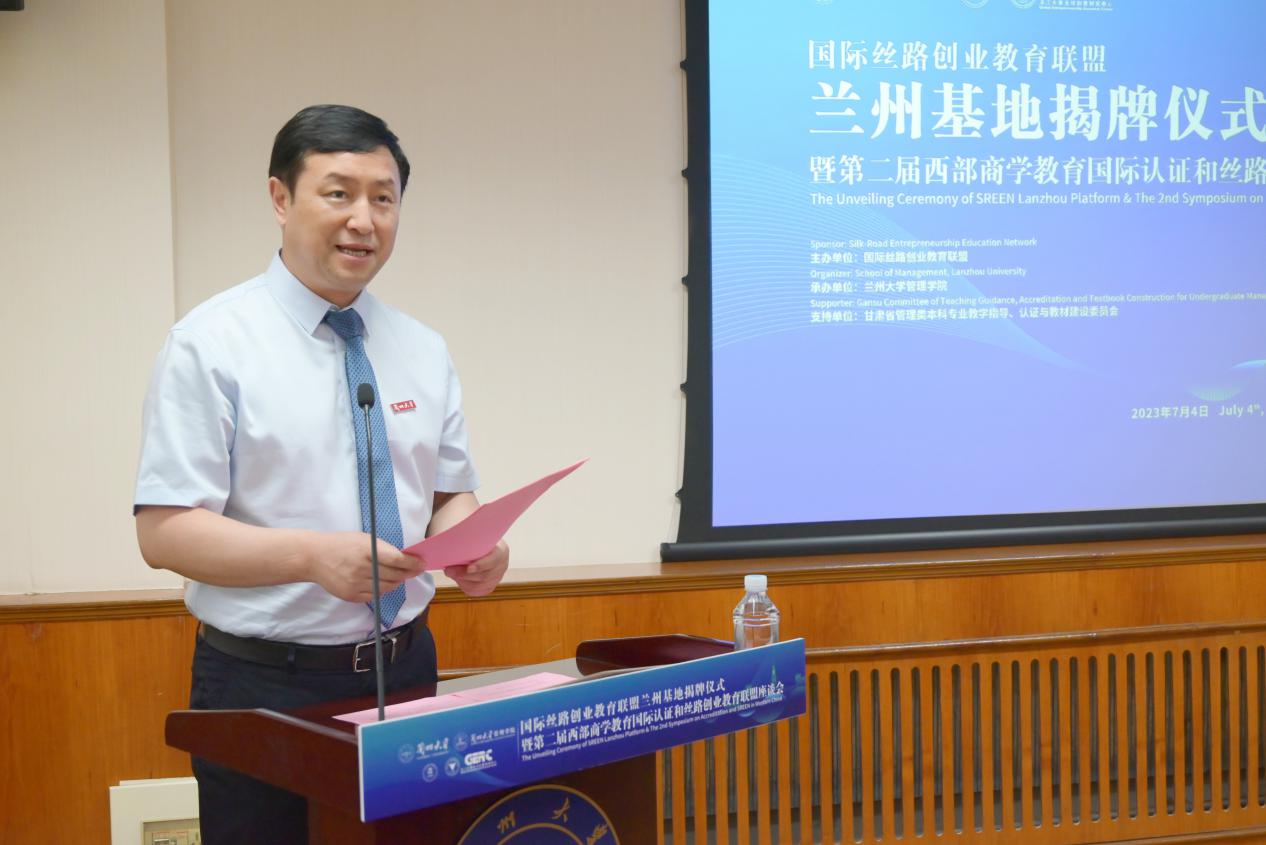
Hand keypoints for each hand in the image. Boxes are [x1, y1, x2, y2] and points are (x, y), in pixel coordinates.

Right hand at [307, 532, 424, 601]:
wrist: (314, 558)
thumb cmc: (341, 544)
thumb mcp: (364, 539)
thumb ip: (383, 549)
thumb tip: (404, 559)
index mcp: (367, 550)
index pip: (397, 560)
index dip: (413, 563)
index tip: (422, 563)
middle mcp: (363, 569)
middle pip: (396, 575)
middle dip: (409, 573)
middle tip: (416, 570)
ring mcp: (357, 584)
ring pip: (388, 587)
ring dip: (398, 582)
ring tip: (401, 576)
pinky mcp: (352, 596)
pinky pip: (376, 595)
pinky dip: (383, 590)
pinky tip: (384, 583)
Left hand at [445, 540, 508, 596]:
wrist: (480, 545)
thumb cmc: (476, 538)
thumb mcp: (474, 534)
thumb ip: (467, 539)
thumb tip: (453, 542)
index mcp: (501, 550)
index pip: (494, 560)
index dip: (482, 565)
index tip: (469, 568)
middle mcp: (502, 565)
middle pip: (485, 576)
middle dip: (464, 574)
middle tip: (449, 570)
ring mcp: (497, 577)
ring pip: (480, 585)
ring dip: (463, 581)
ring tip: (451, 573)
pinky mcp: (490, 585)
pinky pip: (477, 591)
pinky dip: (465, 586)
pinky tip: (458, 579)